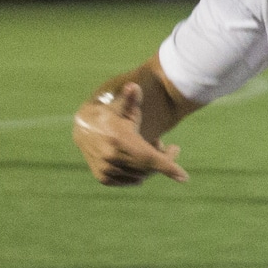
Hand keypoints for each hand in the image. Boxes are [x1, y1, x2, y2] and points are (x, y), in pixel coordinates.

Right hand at [72, 81, 187, 185]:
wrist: (83, 128)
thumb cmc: (111, 115)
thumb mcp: (123, 106)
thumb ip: (131, 99)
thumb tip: (134, 86)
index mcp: (119, 138)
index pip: (149, 157)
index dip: (167, 166)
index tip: (184, 177)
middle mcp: (112, 156)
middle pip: (149, 167)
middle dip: (165, 160)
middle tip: (172, 149)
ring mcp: (106, 169)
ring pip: (141, 176)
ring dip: (151, 165)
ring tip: (152, 147)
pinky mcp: (103, 178)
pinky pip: (131, 180)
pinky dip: (139, 173)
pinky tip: (139, 160)